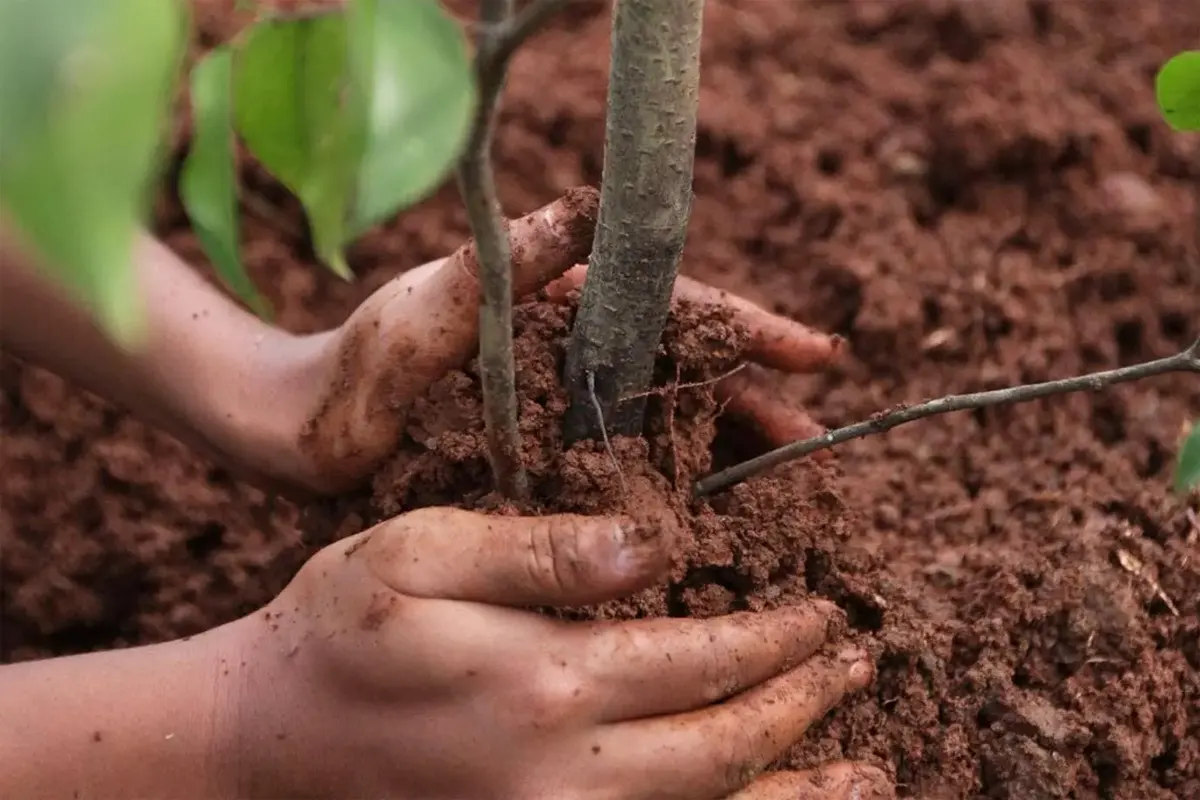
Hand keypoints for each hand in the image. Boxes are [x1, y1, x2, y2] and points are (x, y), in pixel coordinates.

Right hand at [224, 505, 891, 798]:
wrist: (266, 742)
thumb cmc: (340, 629)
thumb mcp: (419, 552)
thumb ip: (537, 548)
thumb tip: (654, 545)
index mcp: (542, 682)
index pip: (702, 661)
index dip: (778, 637)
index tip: (824, 611)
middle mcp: (562, 776)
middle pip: (726, 747)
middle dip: (806, 705)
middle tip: (860, 664)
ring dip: (801, 797)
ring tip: (873, 774)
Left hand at [287, 188, 842, 494]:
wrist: (303, 436)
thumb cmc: (358, 363)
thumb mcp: (431, 305)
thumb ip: (511, 262)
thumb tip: (592, 205)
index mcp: (564, 305)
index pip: (675, 307)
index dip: (749, 329)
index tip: (814, 355)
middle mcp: (575, 356)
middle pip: (686, 371)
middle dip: (754, 400)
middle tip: (814, 439)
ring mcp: (564, 412)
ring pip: (665, 424)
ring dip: (725, 450)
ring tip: (784, 486)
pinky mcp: (547, 465)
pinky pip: (625, 473)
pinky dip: (670, 490)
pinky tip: (708, 523)